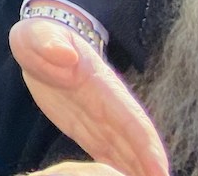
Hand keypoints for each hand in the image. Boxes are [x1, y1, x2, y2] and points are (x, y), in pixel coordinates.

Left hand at [10, 17, 168, 175]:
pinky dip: (116, 169)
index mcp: (100, 85)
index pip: (130, 119)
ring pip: (123, 151)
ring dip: (136, 170)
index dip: (147, 145)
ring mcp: (98, 119)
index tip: (160, 170)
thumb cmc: (41, 37)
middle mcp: (106, 106)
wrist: (42, 42)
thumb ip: (49, 42)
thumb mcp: (36, 35)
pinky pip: (105, 153)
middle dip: (149, 166)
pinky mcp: (85, 128)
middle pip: (134, 142)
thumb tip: (63, 55)